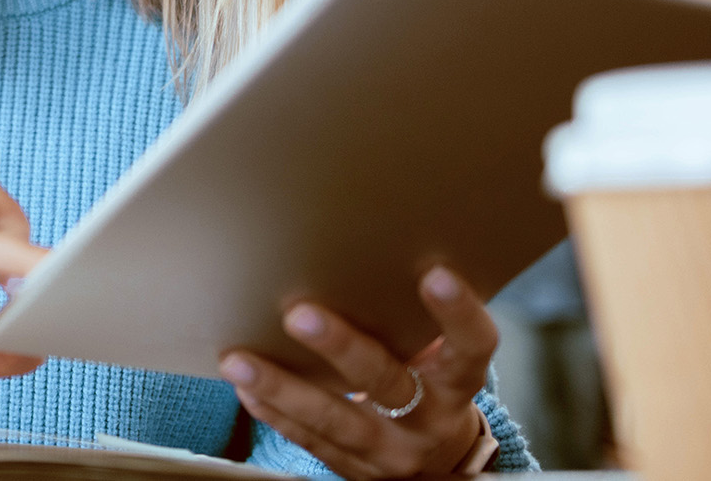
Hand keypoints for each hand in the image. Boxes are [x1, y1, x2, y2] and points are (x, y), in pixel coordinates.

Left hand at [217, 266, 493, 479]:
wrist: (437, 467)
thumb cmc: (433, 388)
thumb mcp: (443, 362)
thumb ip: (418, 324)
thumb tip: (374, 251)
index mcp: (457, 384)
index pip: (471, 348)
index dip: (458, 314)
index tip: (435, 274)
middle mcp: (428, 420)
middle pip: (386, 382)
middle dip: (341, 348)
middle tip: (299, 314)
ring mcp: (388, 450)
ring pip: (333, 419)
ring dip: (282, 387)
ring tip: (239, 360)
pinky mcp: (352, 467)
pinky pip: (308, 439)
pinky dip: (273, 411)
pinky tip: (245, 386)